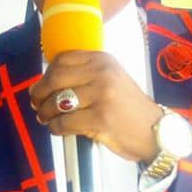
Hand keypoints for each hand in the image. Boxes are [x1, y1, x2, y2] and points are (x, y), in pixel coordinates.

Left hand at [29, 51, 162, 161]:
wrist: (155, 131)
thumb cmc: (129, 109)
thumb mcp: (112, 79)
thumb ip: (86, 75)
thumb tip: (49, 83)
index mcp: (103, 60)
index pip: (63, 60)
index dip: (46, 74)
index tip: (42, 87)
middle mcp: (102, 74)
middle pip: (56, 78)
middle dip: (40, 93)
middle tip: (36, 104)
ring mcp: (101, 96)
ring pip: (57, 102)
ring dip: (45, 113)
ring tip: (46, 118)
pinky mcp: (99, 119)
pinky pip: (64, 123)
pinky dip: (55, 128)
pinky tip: (58, 130)